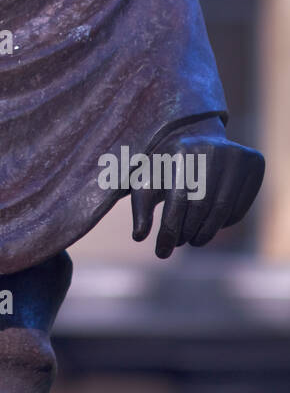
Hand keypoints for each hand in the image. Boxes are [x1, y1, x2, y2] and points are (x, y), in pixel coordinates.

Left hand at [130, 121, 263, 258]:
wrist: (197, 139)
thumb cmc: (167, 168)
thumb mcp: (147, 182)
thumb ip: (140, 208)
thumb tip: (138, 236)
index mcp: (180, 151)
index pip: (177, 201)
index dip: (169, 231)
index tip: (162, 253)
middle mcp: (211, 149)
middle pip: (200, 207)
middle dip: (186, 232)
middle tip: (178, 243)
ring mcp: (236, 155)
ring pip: (222, 210)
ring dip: (205, 233)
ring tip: (193, 239)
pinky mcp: (254, 163)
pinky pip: (240, 207)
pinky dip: (224, 224)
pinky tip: (210, 223)